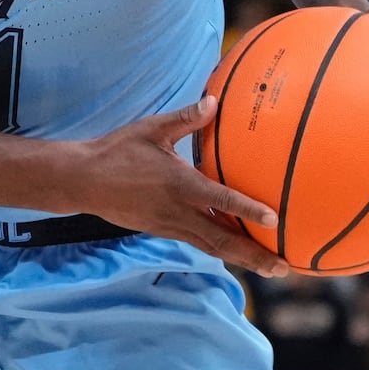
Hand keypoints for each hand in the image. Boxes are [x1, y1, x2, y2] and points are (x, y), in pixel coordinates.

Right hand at [76, 95, 288, 277]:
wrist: (84, 180)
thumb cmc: (117, 150)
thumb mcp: (151, 129)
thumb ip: (186, 119)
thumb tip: (214, 101)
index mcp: (179, 184)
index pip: (221, 199)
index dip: (248, 209)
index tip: (274, 219)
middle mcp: (178, 211)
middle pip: (223, 239)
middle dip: (255, 255)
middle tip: (284, 268)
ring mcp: (170, 225)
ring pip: (213, 247)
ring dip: (243, 258)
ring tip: (270, 268)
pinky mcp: (162, 231)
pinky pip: (198, 242)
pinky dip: (221, 249)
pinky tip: (235, 250)